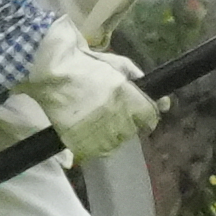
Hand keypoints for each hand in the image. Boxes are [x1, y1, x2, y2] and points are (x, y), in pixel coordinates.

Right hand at [22, 36, 152, 163]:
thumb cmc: (85, 64)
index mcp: (125, 95)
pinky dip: (95, 143)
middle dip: (126, 121)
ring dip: (111, 133)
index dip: (145, 113)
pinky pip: (97, 151)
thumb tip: (165, 104)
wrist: (50, 71)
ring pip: (116, 143)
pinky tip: (88, 129)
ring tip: (97, 119)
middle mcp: (114, 116)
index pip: (150, 117)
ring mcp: (96, 132)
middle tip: (111, 110)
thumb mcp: (117, 63)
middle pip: (133, 130)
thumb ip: (141, 82)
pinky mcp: (80, 143)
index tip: (137, 110)